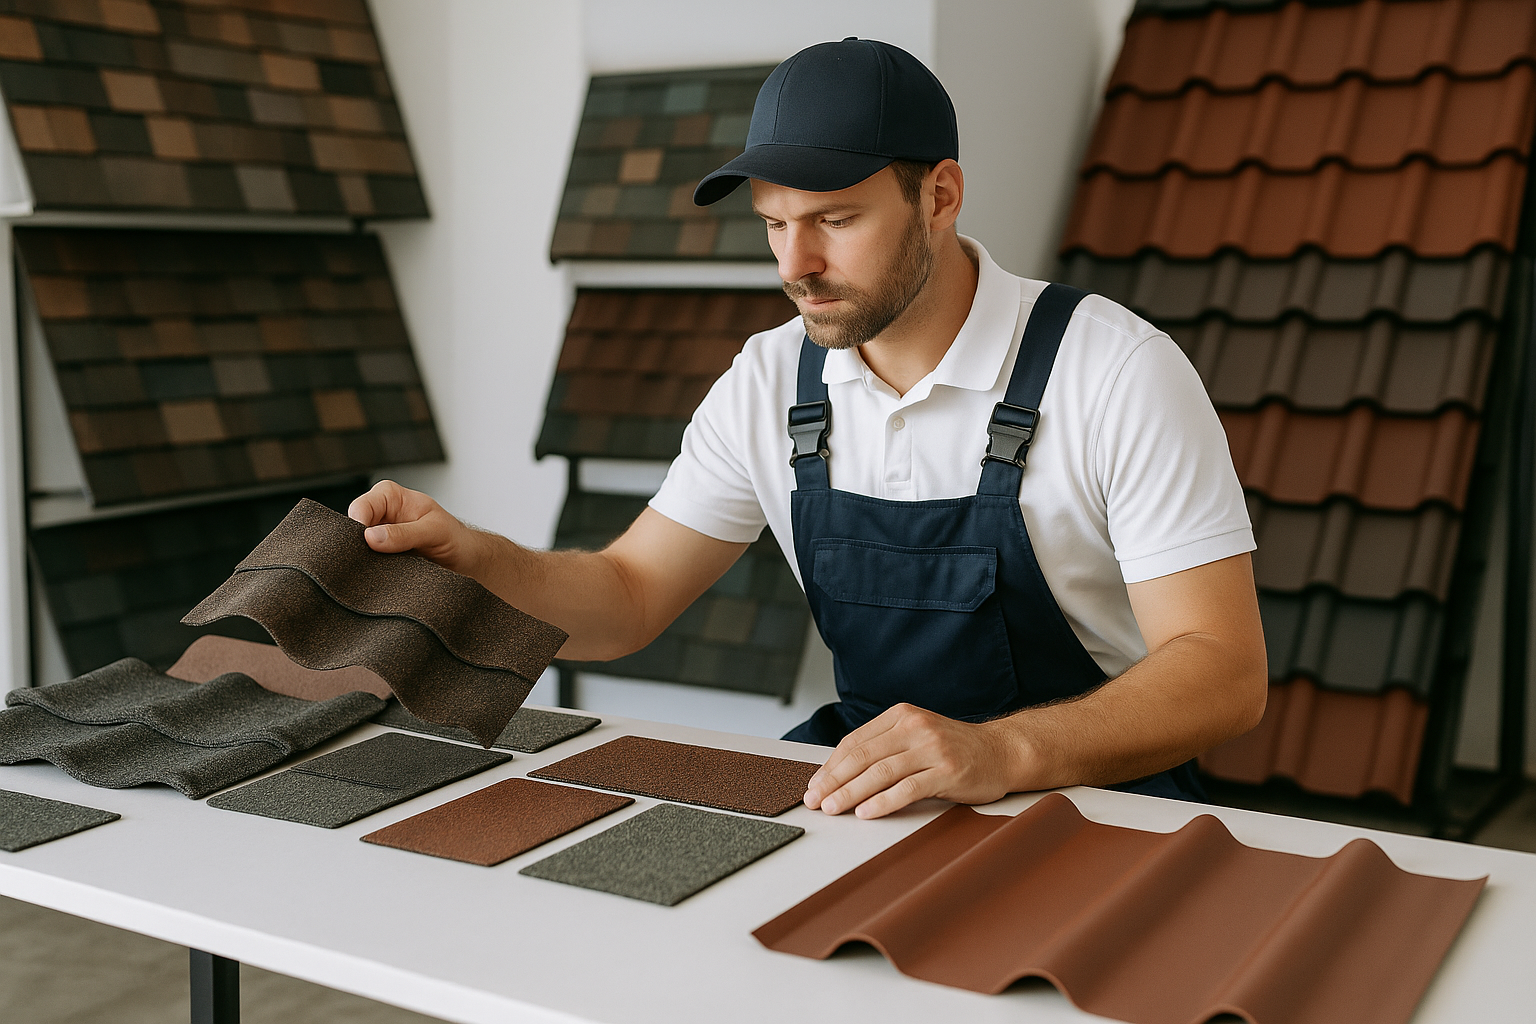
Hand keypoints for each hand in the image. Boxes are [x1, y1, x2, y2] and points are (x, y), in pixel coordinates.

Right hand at [348, 480, 481, 573]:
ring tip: (387, 567)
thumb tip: (372, 537)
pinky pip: (367, 562)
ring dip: (368, 559)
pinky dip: (373, 569)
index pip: (361, 507)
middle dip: (360, 545)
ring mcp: (379, 534)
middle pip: (354, 528)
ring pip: (358, 547)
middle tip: (374, 559)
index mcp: (390, 496)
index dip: (359, 527)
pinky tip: (384, 574)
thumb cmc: (454, 537)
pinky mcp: (380, 554)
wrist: (465, 559)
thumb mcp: (433, 532)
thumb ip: (404, 534)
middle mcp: (381, 513)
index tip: (368, 544)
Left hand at [803, 704, 1026, 818]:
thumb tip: (840, 773)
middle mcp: (915, 728)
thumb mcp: (916, 736)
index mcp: (901, 715)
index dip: (830, 765)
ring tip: (833, 808)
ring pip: (880, 773)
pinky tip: (866, 812)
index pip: (855, 741)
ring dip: (851, 793)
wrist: (1001, 751)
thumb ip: (884, 747)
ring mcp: (932, 749)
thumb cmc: (954, 748)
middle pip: (862, 756)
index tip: (814, 784)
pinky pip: (907, 789)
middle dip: (833, 781)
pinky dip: (883, 802)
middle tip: (815, 800)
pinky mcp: (947, 771)